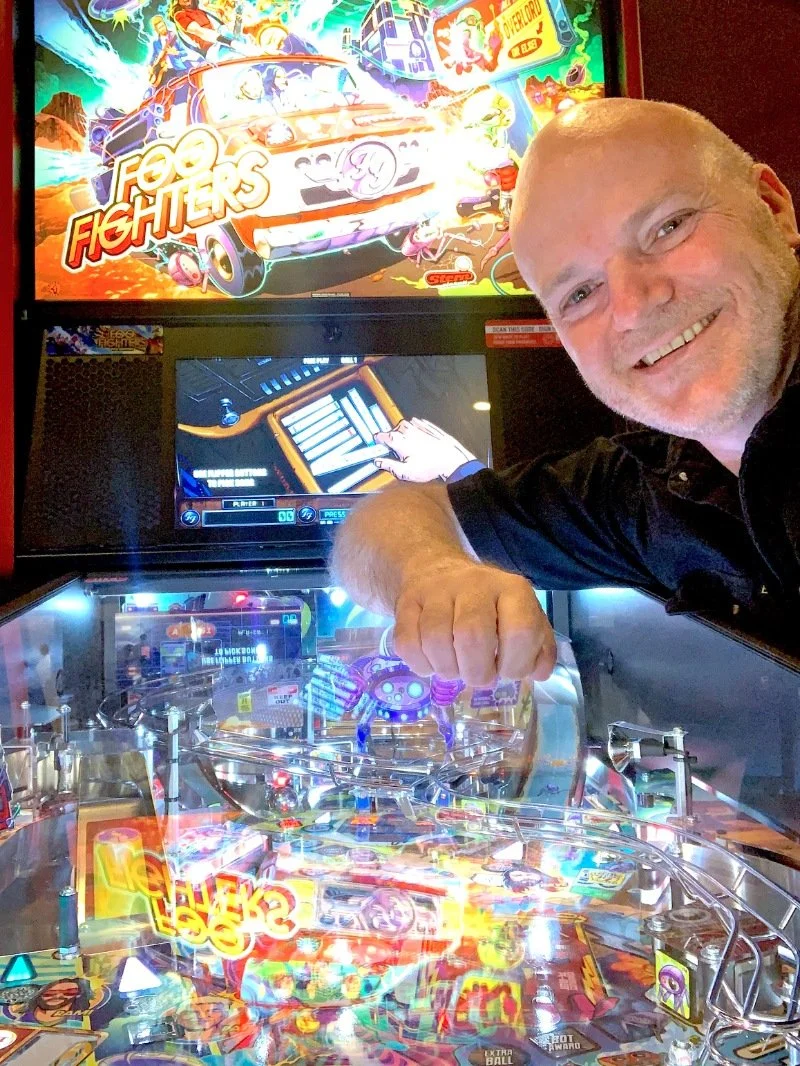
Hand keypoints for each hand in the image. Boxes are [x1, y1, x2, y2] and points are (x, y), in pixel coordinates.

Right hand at [374, 417, 477, 481]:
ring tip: (407, 444)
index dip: (378, 441)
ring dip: (403, 432)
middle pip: (393, 430)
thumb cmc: (428, 467)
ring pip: (405, 426)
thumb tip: (377, 462)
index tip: (377, 445)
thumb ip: (389, 465)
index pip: (382, 436)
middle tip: (395, 449)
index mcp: (399, 440)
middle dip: (392, 437)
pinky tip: (418, 436)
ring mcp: (419, 427)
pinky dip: (415, 429)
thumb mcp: (405, 472)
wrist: (451, 460)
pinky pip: (418, 424)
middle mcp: (407, 430)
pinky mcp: (429, 427)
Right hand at [393, 559, 555, 685]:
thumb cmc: (490, 607)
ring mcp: (436, 590)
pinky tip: (432, 663)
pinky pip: (407, 643)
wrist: (438, 571)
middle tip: (479, 676)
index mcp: (512, 589)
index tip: (507, 671)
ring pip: (435, 640)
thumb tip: (538, 673)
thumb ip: (539, 648)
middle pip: (472, 636)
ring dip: (447, 670)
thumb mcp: (524, 618)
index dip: (516, 664)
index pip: (521, 631)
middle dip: (477, 672)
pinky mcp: (406, 601)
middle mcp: (474, 584)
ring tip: (456, 669)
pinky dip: (421, 665)